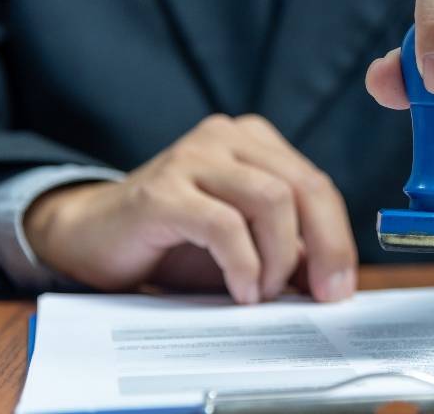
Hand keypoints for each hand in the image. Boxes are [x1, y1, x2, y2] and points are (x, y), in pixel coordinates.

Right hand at [23, 114, 357, 303]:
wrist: (92, 237)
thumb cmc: (174, 240)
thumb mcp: (245, 244)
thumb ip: (289, 250)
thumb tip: (335, 281)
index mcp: (254, 141)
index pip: (316, 185)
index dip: (337, 238)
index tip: (341, 286)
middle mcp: (226, 138)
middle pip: (303, 187)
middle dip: (325, 247)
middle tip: (324, 295)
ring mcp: (192, 157)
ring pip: (272, 199)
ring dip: (278, 257)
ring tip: (264, 292)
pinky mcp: (162, 190)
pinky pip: (224, 224)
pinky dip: (243, 263)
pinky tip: (241, 290)